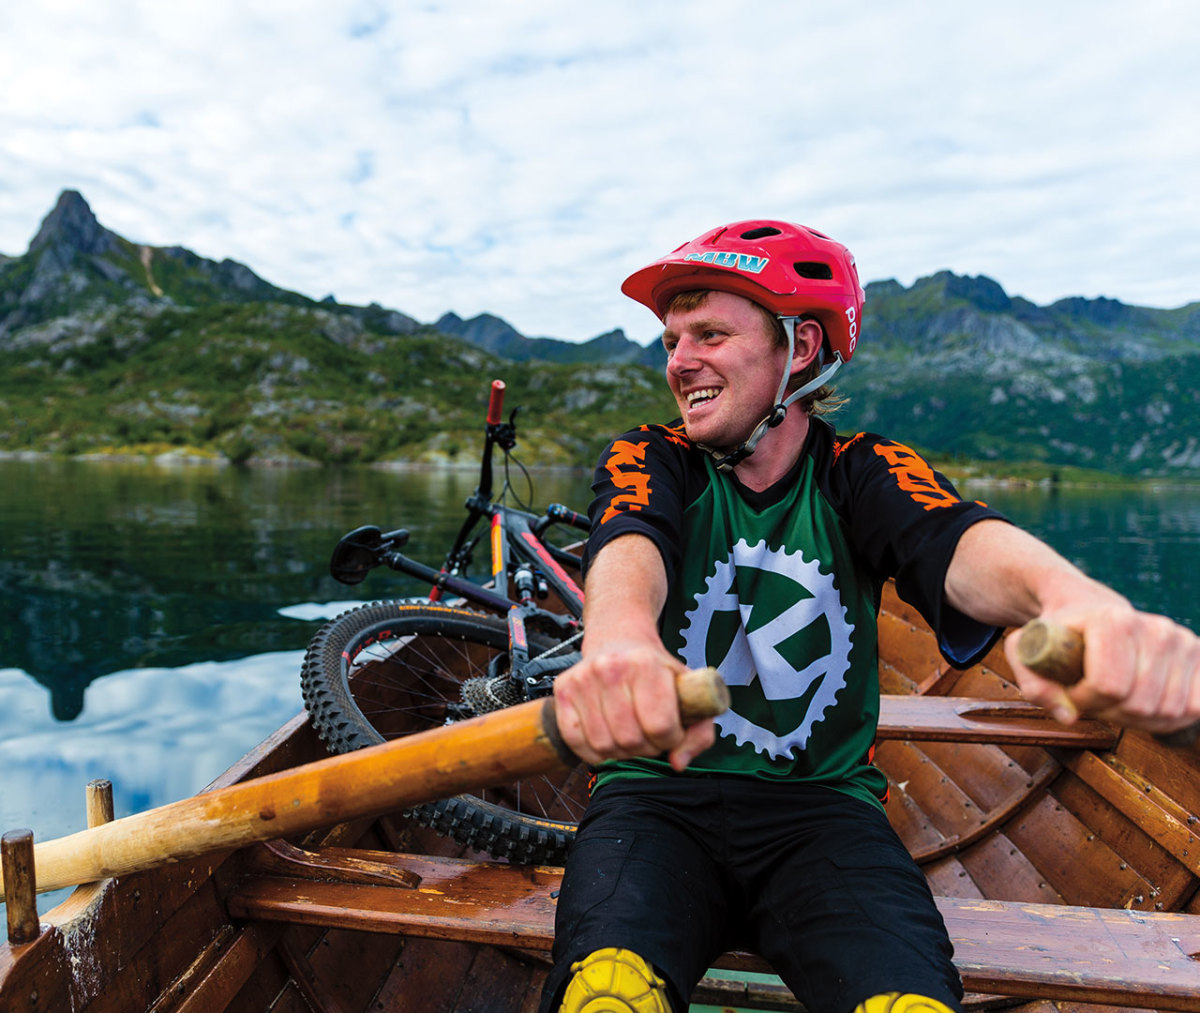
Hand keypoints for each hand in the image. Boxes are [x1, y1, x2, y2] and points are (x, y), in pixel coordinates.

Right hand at [552, 641, 716, 770]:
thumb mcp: (688, 690)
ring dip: (621, 751)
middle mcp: (610, 668)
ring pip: (603, 745)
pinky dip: (593, 750)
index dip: (671, 739)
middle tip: (649, 734)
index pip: (660, 725)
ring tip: (629, 733)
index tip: (671, 731)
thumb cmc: (656, 669)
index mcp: (646, 664)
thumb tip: (678, 764)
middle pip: (630, 740)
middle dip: (646, 748)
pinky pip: (575, 741)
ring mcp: (583, 679)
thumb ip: (699, 732)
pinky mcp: (563, 690)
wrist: (619, 637)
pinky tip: (607, 735)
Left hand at [1005, 603, 1199, 733]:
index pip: (1108, 686)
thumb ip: (1034, 683)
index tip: (1070, 692)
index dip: (1084, 701)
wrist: (1091, 610)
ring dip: (1135, 718)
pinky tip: (1141, 703)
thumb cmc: (1059, 634)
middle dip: (1109, 712)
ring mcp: (1182, 642)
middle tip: (1091, 698)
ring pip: (1167, 711)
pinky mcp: (1199, 657)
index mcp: (1112, 620)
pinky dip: (1166, 718)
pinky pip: (1193, 709)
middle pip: (1139, 703)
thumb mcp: (1027, 650)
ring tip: (1113, 699)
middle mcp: (1155, 628)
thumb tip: (1068, 717)